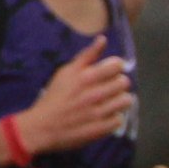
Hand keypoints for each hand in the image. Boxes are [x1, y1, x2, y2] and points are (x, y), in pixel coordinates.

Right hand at [14, 36, 132, 155]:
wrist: (41, 127)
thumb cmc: (55, 97)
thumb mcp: (66, 72)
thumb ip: (87, 56)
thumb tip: (103, 39)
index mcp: (85, 77)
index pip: (118, 65)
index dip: (116, 68)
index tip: (109, 73)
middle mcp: (93, 93)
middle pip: (124, 82)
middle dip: (118, 84)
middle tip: (109, 88)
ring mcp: (98, 112)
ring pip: (126, 100)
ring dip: (120, 100)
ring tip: (110, 102)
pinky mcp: (100, 129)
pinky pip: (120, 119)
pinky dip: (114, 118)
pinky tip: (104, 116)